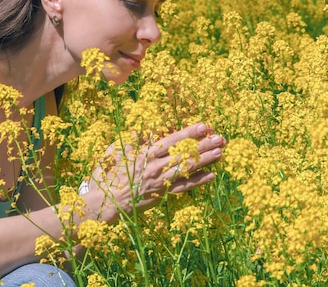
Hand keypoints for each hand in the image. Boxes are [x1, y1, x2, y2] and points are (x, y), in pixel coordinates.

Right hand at [88, 123, 224, 216]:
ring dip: (205, 160)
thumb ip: (131, 141)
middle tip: (220, 138)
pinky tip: (211, 175)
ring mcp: (161, 181)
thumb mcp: (115, 153)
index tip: (203, 125)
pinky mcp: (163, 194)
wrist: (106, 203)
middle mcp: (156, 166)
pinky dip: (198, 181)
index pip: (171, 141)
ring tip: (220, 153)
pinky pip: (184, 187)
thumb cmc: (108, 177)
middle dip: (203, 145)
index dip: (188, 133)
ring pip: (187, 169)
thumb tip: (141, 131)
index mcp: (145, 154)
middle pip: (184, 154)